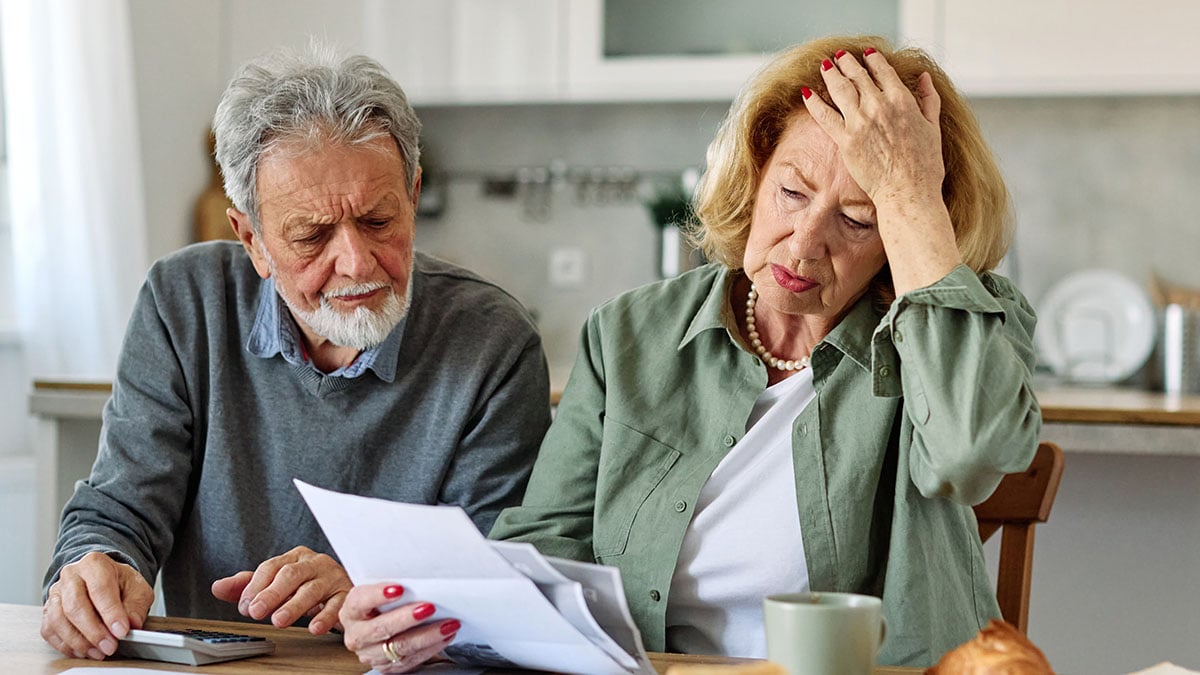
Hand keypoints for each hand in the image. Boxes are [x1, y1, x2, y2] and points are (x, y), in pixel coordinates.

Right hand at [41, 551, 154, 659]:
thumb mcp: (137, 589)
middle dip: (93, 631)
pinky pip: (50, 630)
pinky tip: (83, 651)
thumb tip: (132, 624)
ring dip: (78, 641)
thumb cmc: (120, 583)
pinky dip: (65, 644)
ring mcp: (56, 593)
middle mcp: (71, 576)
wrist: (103, 579)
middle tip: (110, 646)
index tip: (122, 631)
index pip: (100, 588)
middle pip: (75, 606)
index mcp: (94, 564)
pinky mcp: (48, 610)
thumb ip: (136, 606)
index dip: (111, 613)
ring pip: (58, 619)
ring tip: (98, 652)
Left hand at [210, 545, 349, 633]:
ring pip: (313, 589)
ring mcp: (333, 578)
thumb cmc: (306, 585)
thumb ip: (247, 586)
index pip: (272, 566)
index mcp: (295, 557)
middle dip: (272, 593)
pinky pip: (338, 604)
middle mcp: (315, 563)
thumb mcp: (277, 583)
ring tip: (279, 620)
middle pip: (292, 574)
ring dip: (294, 605)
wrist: (345, 590)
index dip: (256, 586)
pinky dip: (326, 616)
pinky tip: (314, 628)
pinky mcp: (347, 594)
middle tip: (256, 611)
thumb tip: (218, 587)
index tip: (244, 606)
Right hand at [340, 582, 461, 672]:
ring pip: (400, 646)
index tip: (399, 588)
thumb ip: (391, 586)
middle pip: (381, 628)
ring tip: (448, 624)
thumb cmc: (380, 604)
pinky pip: (411, 660)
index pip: (360, 602)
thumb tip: (419, 575)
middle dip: (407, 618)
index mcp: (351, 611)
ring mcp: (370, 654)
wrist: (374, 625)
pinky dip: (431, 648)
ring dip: (427, 635)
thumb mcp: (378, 591)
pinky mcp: (386, 667)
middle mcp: (357, 635)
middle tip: (430, 607)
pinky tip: (445, 636)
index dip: (378, 595)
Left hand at [804, 48, 961, 293]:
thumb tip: (923, 77)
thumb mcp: (933, 127)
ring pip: (840, 89)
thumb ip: (928, 99)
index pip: (883, 71)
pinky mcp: (845, 140)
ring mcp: (860, 122)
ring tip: (824, 66)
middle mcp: (879, 106)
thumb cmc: (925, 166)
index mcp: (902, 100)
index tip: (866, 55)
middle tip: (839, 56)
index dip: (872, 60)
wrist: (908, 193)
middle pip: (858, 76)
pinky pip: (824, 115)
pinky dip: (814, 101)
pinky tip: (806, 92)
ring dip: (831, 74)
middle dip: (847, 63)